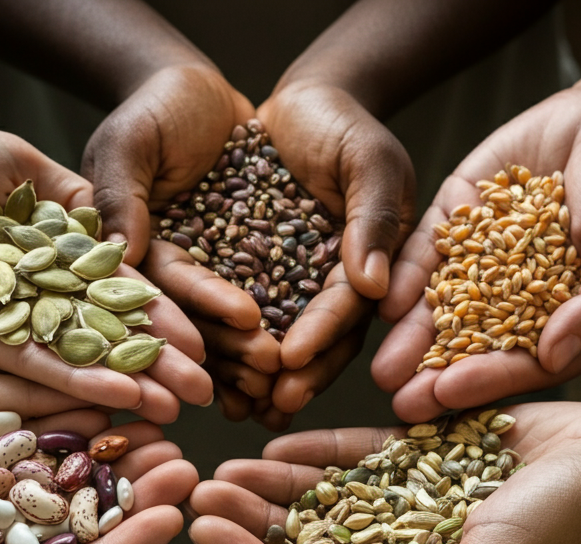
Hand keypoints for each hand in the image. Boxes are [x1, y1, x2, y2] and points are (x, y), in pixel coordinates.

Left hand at [0, 117, 211, 421]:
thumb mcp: (17, 165)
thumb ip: (72, 204)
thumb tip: (131, 242)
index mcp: (51, 250)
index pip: (120, 288)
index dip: (165, 314)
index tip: (212, 338)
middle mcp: (30, 293)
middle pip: (103, 333)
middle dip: (156, 363)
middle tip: (205, 393)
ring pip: (70, 357)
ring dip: (122, 383)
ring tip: (172, 408)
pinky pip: (20, 366)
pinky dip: (67, 381)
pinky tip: (114, 397)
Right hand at [90, 67, 280, 421]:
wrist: (200, 90)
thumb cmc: (155, 107)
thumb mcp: (130, 140)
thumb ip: (121, 191)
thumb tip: (122, 252)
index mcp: (135, 252)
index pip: (169, 284)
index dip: (204, 304)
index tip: (245, 317)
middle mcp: (173, 273)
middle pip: (202, 320)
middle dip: (239, 346)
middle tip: (278, 363)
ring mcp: (210, 275)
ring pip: (235, 324)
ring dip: (262, 349)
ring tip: (300, 368)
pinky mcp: (246, 268)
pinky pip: (268, 302)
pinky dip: (286, 326)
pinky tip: (311, 354)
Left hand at [187, 401, 580, 543]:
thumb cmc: (573, 534)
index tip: (206, 532)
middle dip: (255, 523)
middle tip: (198, 489)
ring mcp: (421, 517)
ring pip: (330, 505)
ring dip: (279, 488)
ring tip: (225, 465)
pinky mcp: (434, 469)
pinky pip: (365, 465)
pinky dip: (323, 455)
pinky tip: (279, 443)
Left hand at [253, 81, 410, 413]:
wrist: (297, 101)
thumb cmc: (342, 123)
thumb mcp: (369, 160)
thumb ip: (374, 218)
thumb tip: (375, 288)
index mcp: (367, 265)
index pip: (344, 308)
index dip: (322, 335)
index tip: (294, 360)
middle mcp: (329, 284)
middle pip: (314, 338)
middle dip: (293, 373)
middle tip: (269, 403)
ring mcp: (289, 283)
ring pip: (274, 336)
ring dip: (256, 373)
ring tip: (236, 405)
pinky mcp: (249, 272)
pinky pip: (234, 312)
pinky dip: (223, 341)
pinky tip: (206, 370)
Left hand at [374, 87, 580, 421]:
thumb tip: (556, 356)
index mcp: (563, 325)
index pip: (522, 364)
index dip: (487, 381)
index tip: (449, 395)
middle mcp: (516, 305)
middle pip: (472, 350)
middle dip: (435, 377)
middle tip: (399, 405)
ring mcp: (481, 265)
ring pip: (440, 310)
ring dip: (411, 341)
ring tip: (379, 368)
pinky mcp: (455, 225)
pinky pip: (427, 258)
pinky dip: (406, 280)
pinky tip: (383, 303)